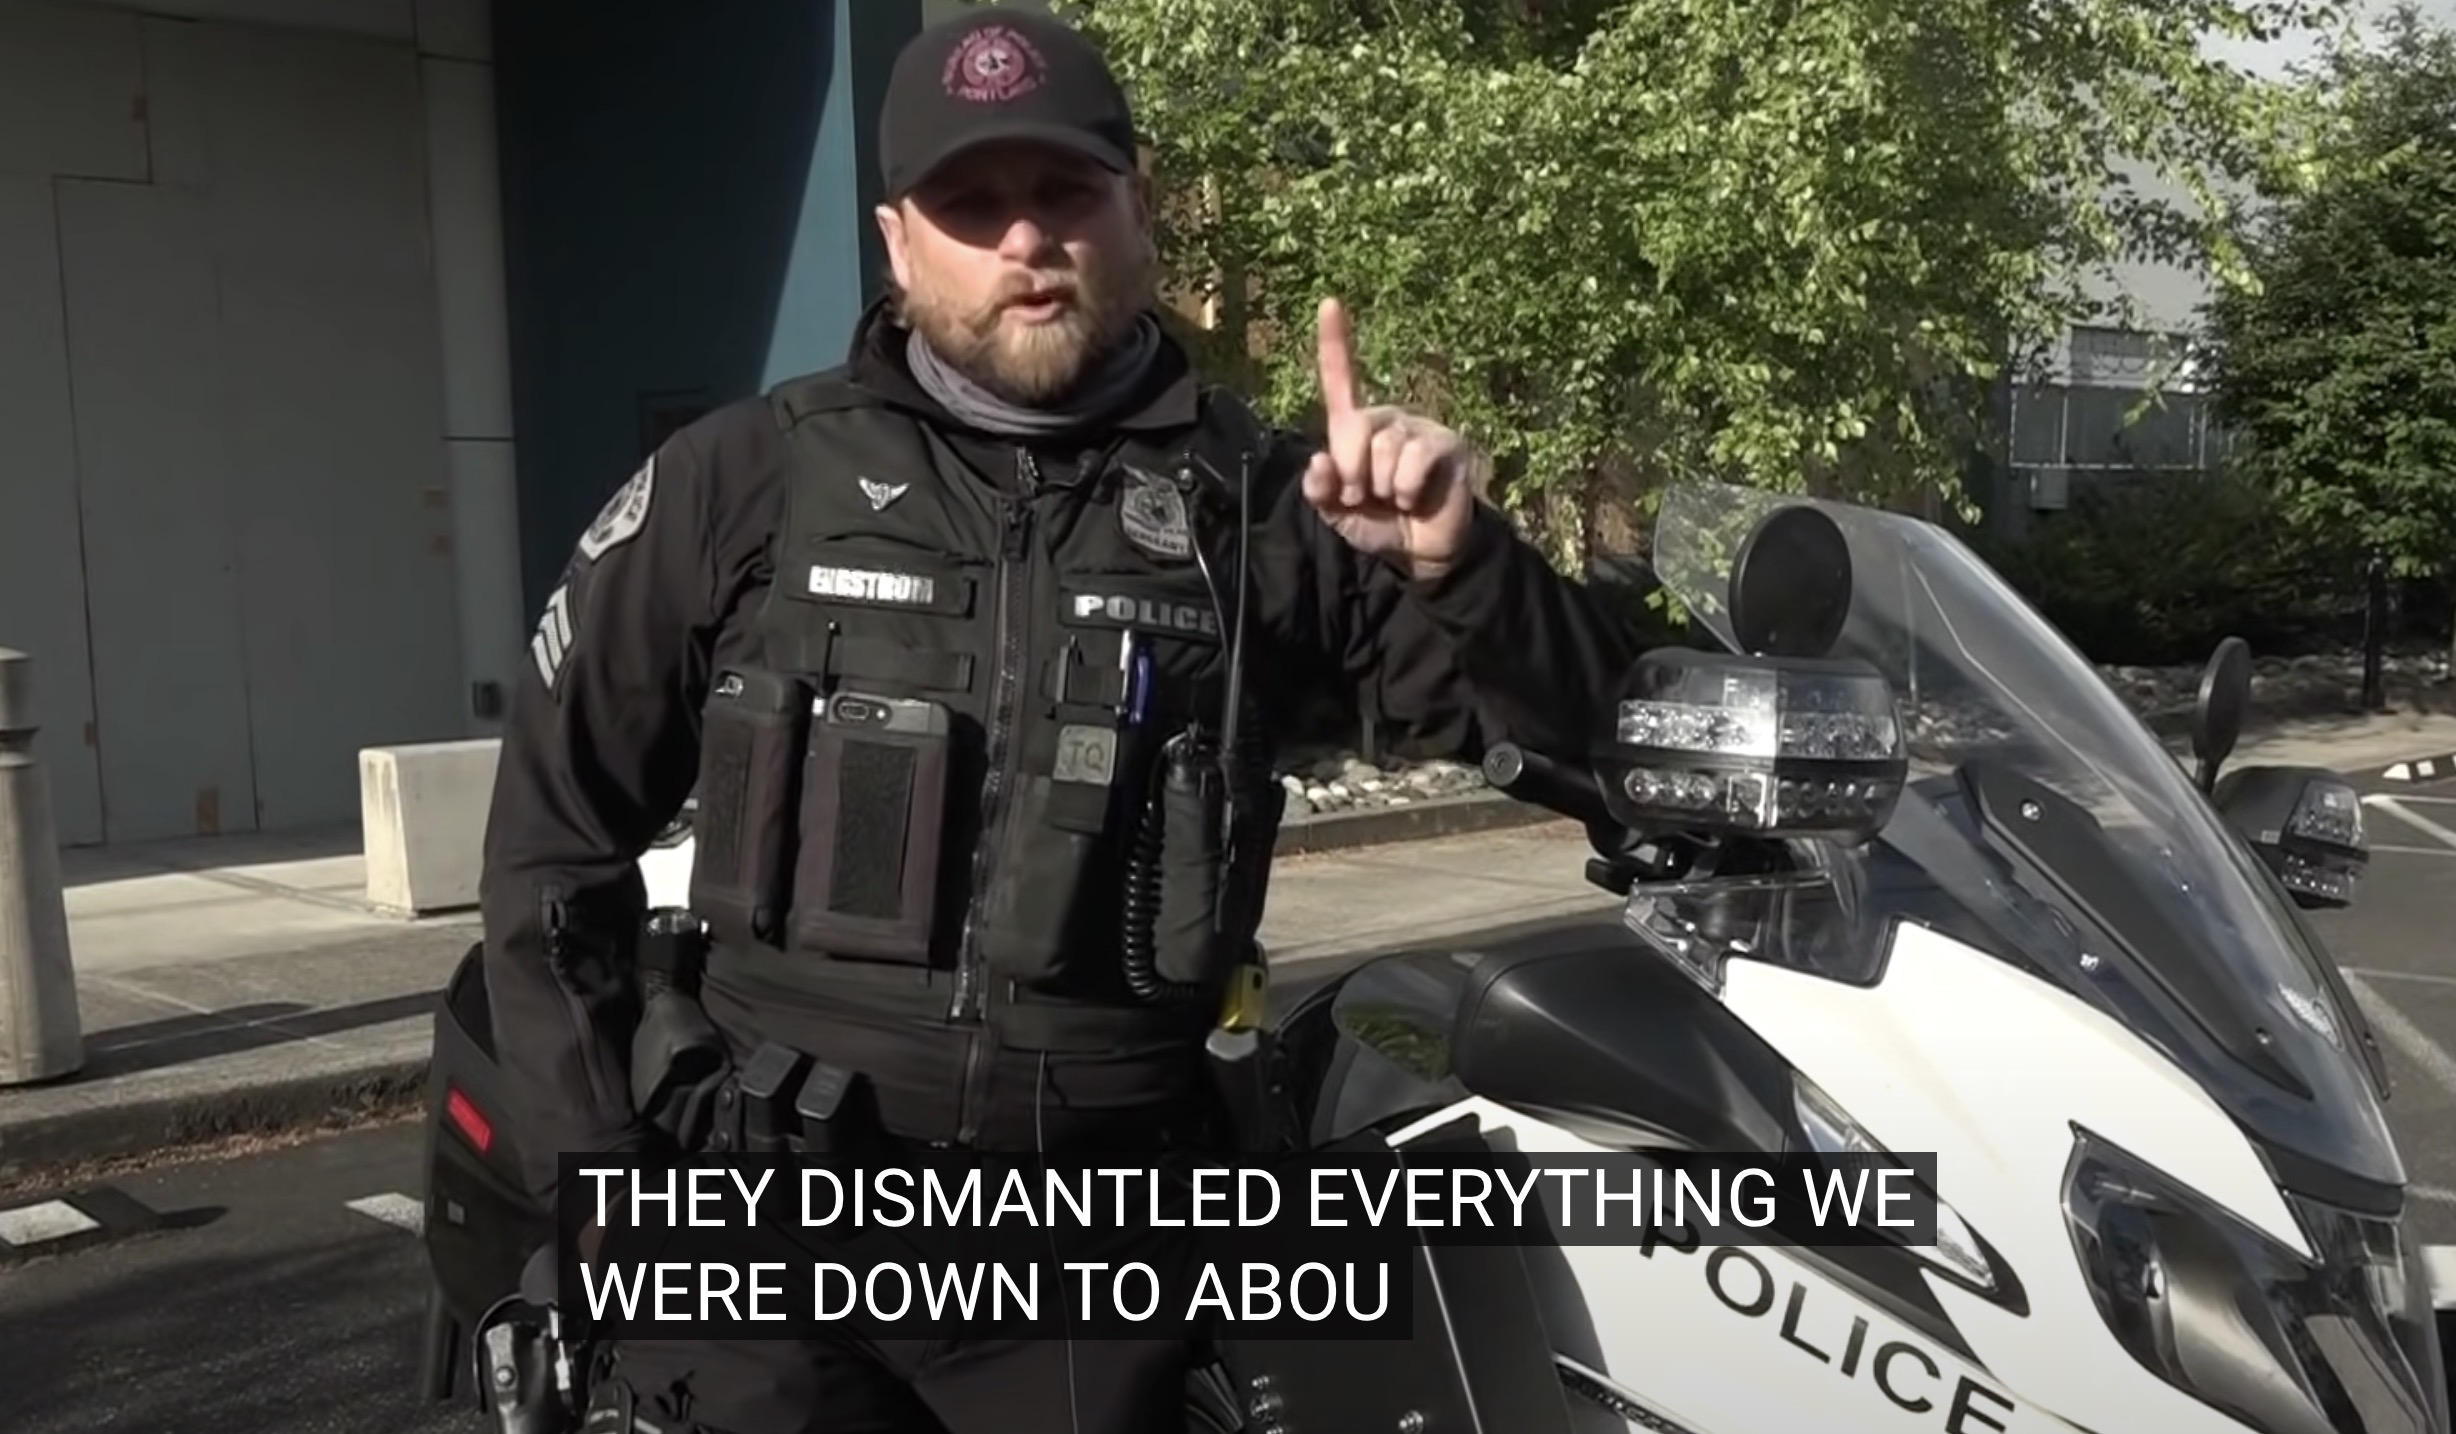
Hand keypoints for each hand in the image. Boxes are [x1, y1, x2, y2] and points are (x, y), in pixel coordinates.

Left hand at [1300, 297, 1481, 579]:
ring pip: (1385, 448)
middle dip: (1351, 471)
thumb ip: (1320, 491)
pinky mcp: (1446, 445)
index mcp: (1356, 428)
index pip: (1341, 381)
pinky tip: (1415, 498)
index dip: (1334, 342)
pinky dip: (1407, 488)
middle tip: (1362, 496)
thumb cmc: (1378, 524)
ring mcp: (1419, 429)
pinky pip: (1415, 459)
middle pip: (1355, 426)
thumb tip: (1319, 462)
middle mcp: (1387, 419)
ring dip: (1383, 487)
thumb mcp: (1338, 513)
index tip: (1329, 302)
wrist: (1420, 551)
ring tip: (1395, 500)